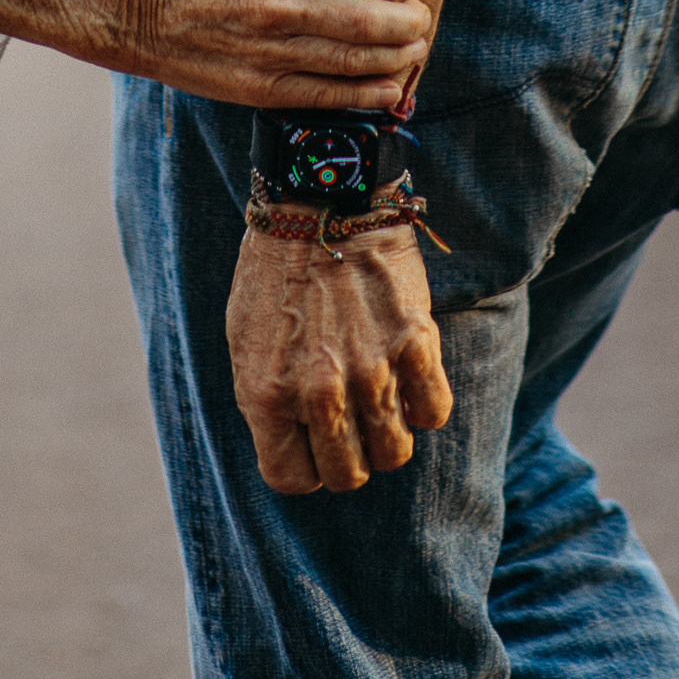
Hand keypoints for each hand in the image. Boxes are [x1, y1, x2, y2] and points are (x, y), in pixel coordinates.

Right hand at [114, 0, 432, 105]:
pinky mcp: (261, 90)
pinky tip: (389, 89)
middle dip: (407, 18)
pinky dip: (366, 94)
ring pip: (354, 61)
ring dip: (396, 57)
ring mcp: (270, 52)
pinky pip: (327, 96)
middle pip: (365, 16)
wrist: (137, 14)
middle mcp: (277, 5)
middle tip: (422, 13)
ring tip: (414, 47)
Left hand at [227, 221, 452, 489]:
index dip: (305, 466)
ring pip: (394, 453)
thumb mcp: (245, 339)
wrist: (319, 199)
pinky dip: (425, 403)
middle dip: (348, 455)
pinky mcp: (414, 343)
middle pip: (347, 475)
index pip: (292, 480)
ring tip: (379, 397)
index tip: (312, 444)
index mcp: (267, 393)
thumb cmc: (275, 268)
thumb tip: (296, 448)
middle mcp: (318, 393)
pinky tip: (408, 377)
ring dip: (388, 433)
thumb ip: (268, 400)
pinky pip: (433, 412)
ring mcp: (370, 371)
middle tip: (349, 421)